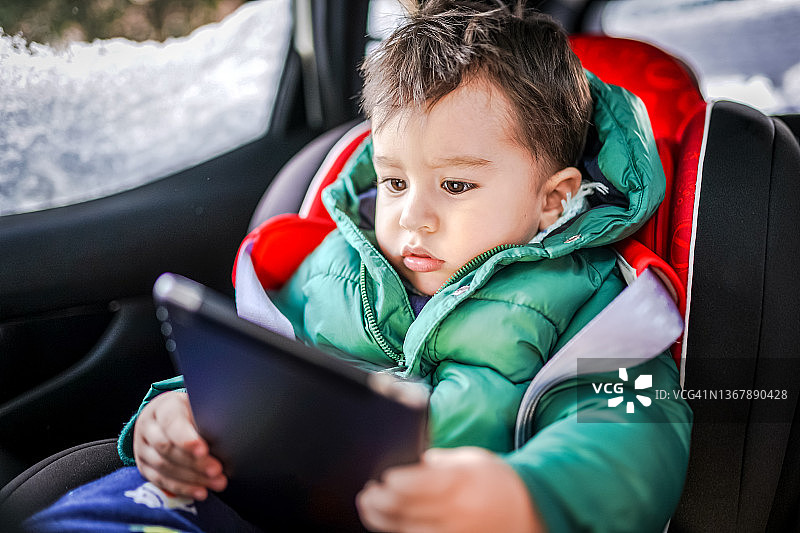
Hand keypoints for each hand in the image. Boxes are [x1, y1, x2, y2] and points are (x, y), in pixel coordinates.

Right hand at [132, 390, 227, 499]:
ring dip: (192, 478)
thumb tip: (227, 432)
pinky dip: (183, 488)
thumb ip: (206, 417)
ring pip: (164, 467)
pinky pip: (161, 481)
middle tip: (217, 470)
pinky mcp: (144, 467)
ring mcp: (142, 448)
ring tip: (216, 482)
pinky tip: (200, 492)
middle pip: (166, 448)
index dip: (186, 438)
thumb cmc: (189, 411)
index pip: (171, 423)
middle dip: (194, 462)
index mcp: (162, 407)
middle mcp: (147, 427)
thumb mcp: (197, 406)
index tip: (204, 450)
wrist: (164, 417)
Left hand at [356, 447, 543, 532]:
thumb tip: (407, 462)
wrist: (528, 511)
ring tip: (369, 506)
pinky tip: (388, 523)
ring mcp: (455, 532)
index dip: (392, 482)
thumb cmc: (494, 480)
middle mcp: (456, 510)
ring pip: (405, 530)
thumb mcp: (469, 460)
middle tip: (367, 492)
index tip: (381, 476)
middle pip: (404, 509)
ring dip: (381, 519)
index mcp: (460, 480)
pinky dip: (398, 532)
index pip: (415, 484)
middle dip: (378, 501)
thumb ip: (437, 462)